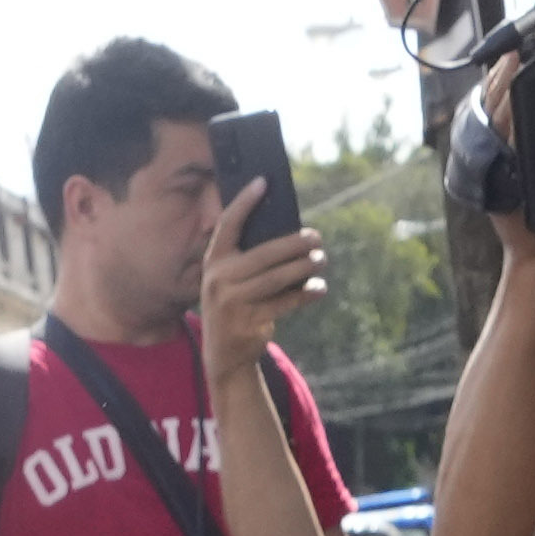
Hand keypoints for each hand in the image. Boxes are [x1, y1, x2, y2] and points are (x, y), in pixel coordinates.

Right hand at [195, 197, 328, 379]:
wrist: (223, 354)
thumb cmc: (235, 305)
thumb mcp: (232, 280)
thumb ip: (248, 258)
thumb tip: (290, 233)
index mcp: (214, 262)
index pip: (228, 225)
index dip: (244, 202)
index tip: (263, 182)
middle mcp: (219, 280)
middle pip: (264, 254)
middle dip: (295, 244)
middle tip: (316, 238)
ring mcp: (232, 303)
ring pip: (277, 279)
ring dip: (304, 268)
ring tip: (320, 260)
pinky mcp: (248, 323)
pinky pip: (284, 303)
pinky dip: (305, 295)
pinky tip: (319, 288)